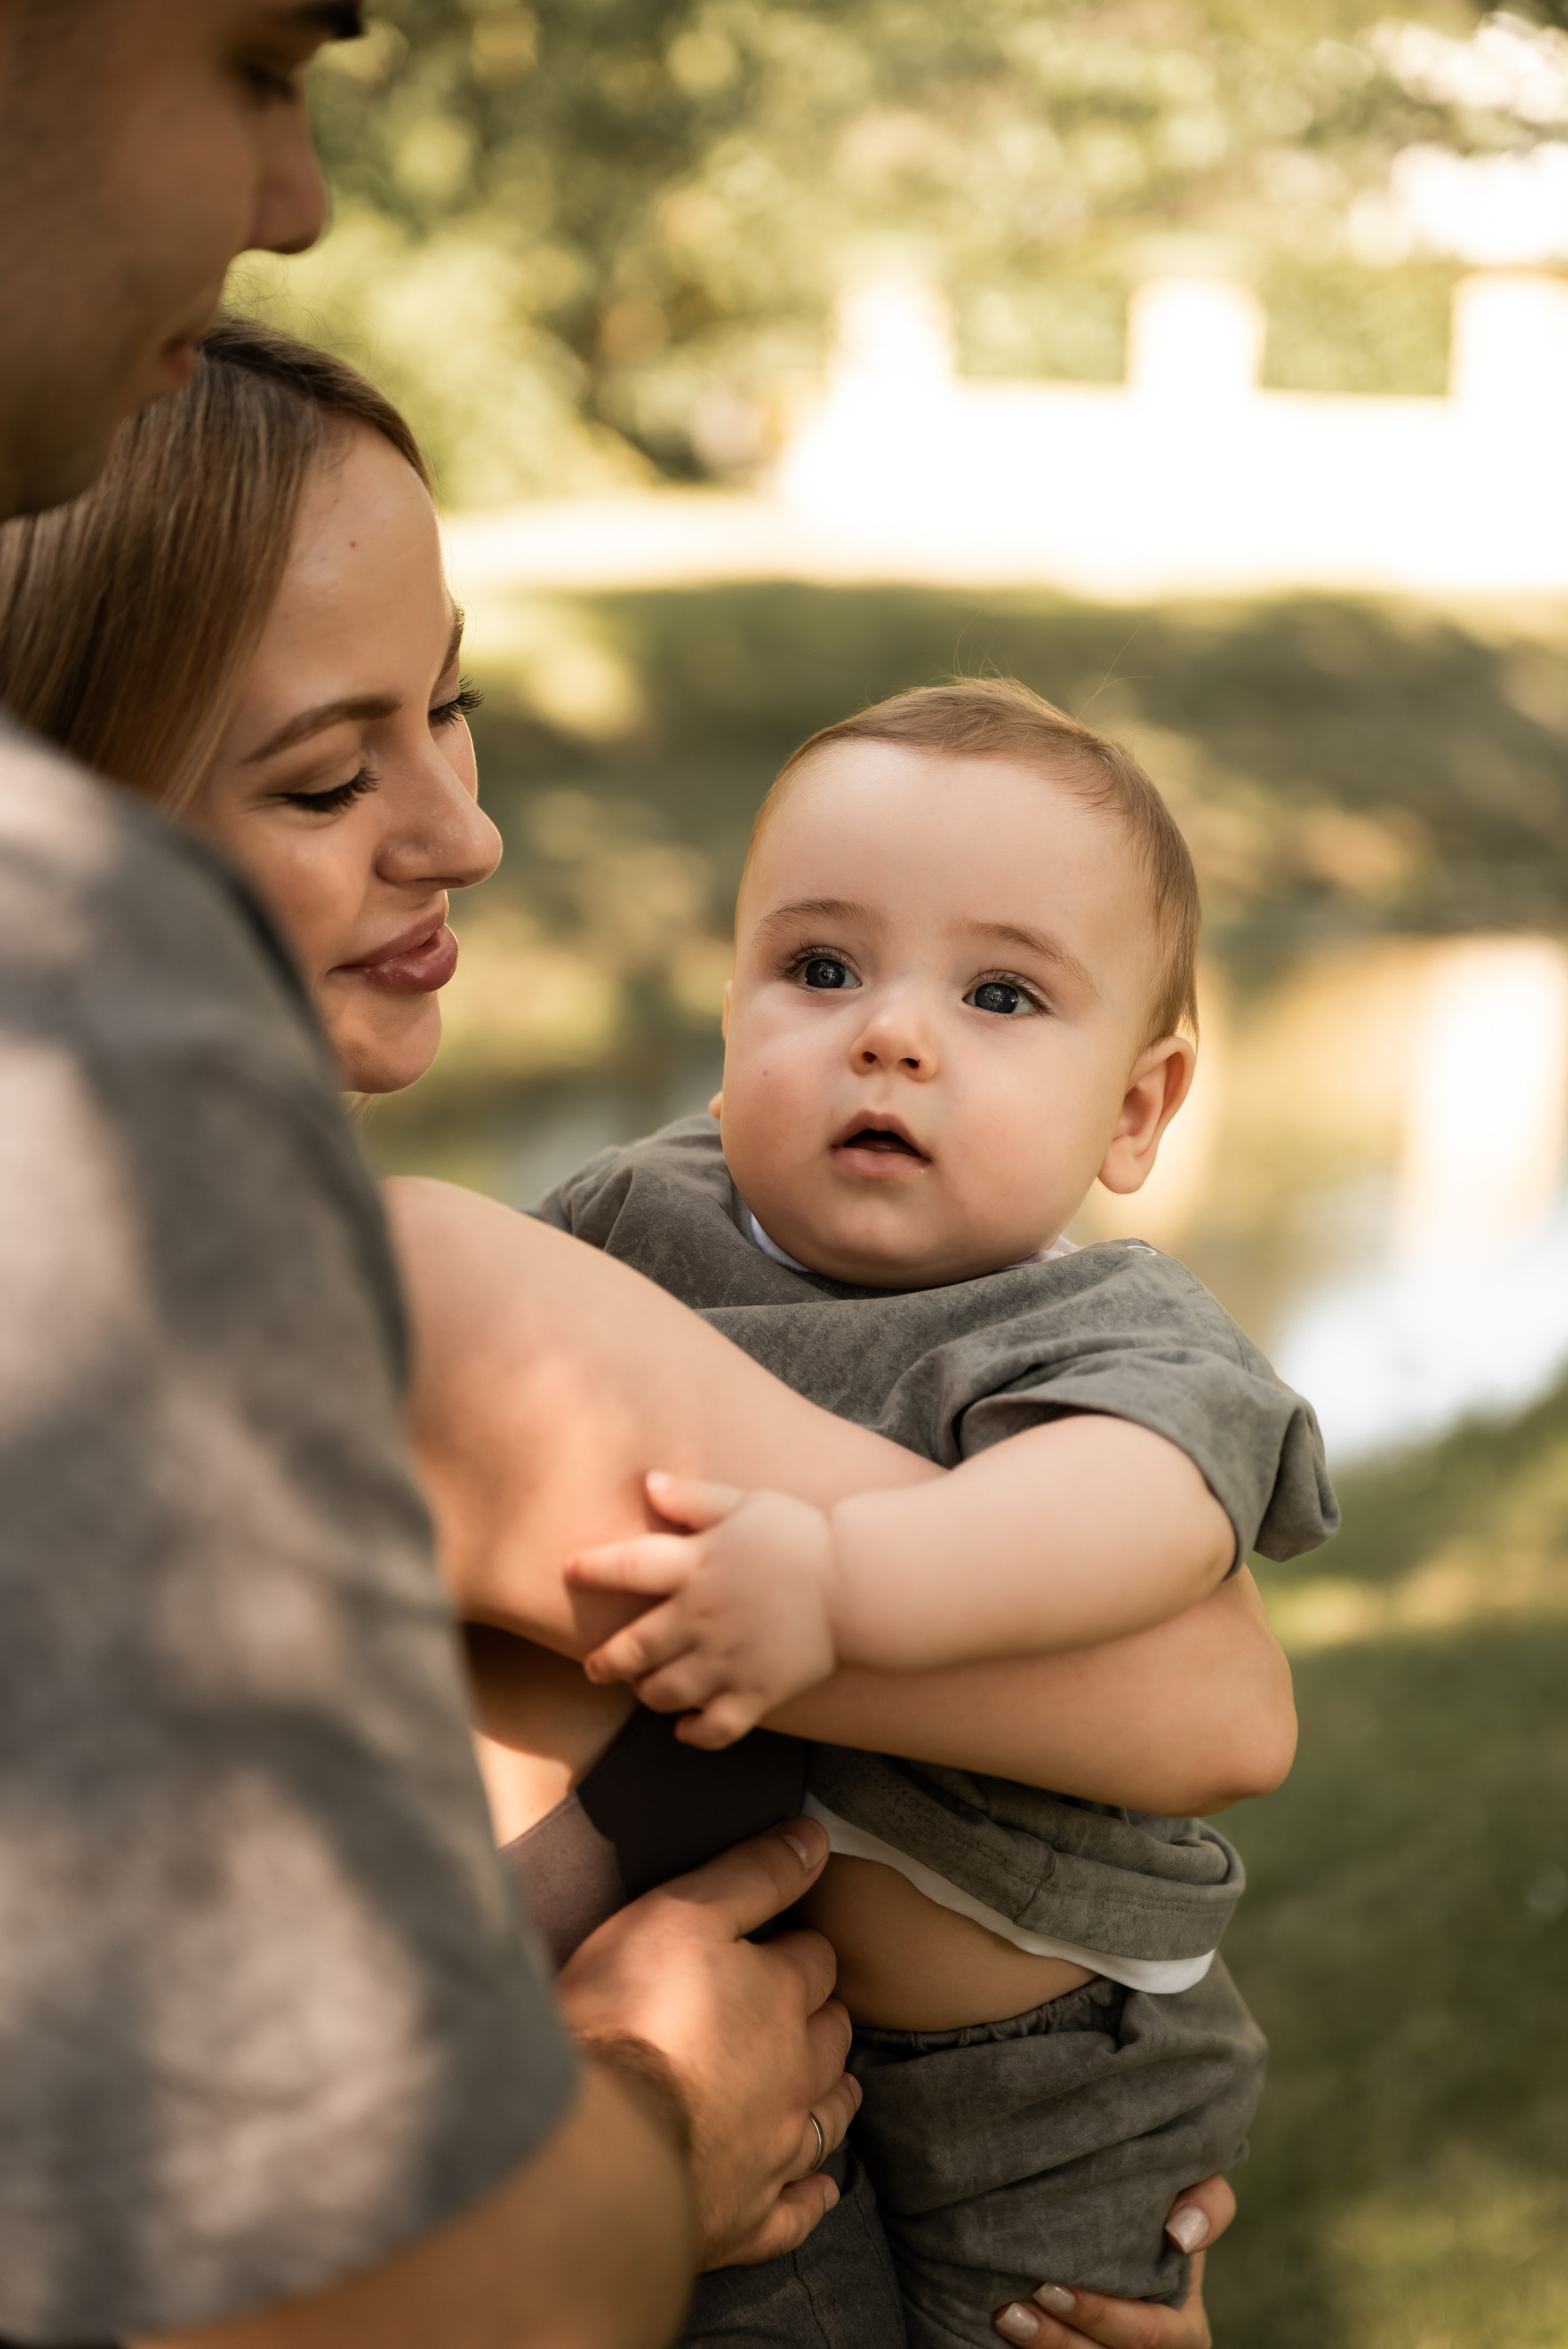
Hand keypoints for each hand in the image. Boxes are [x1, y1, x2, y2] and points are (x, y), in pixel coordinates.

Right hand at [556, 1815, 860, 2268]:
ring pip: (826, 2119)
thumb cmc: (628, 2014)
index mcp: (783, 1999)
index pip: (814, 1959)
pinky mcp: (746, 2219)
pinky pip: (795, 2214)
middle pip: (831, 2037)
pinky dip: (810, 2198)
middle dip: (819, 2017)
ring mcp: (774, 2154)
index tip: (776, 1944)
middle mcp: (795, 2077)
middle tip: (798, 2009)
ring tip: (833, 2085)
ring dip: (831, 2097)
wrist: (591, 2143)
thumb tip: (816, 1838)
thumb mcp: (681, 1913)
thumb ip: (753, 1874)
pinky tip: (817, 2190)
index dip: (795, 1946)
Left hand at [568, 1471, 839, 1746]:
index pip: (625, 1567)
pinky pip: (714, 1728)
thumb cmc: (801, 1536)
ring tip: (644, 1688)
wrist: (861, 1584)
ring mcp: (727, 1661)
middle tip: (596, 1666)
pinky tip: (687, 1726)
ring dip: (646, 1693)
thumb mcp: (746, 1503)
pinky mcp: (757, 1693)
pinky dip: (694, 1732)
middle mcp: (701, 1618)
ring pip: (665, 1693)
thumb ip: (694, 1498)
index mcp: (696, 1566)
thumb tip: (647, 1481)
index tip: (569, 1570)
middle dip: (606, 1661)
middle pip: (632, 1649)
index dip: (591, 1568)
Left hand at [992, 2176, 1235, 2348]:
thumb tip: (1180, 2235)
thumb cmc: (1164, 2207)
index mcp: (1183, 2329)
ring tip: (1005, 2317)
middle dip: (1059, 2339)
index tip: (1049, 2286)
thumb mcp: (1195, 2194)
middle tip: (1012, 2304)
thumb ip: (1207, 2204)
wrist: (1120, 2228)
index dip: (1100, 2317)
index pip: (1148, 2335)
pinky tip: (1001, 2333)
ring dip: (1041, 2348)